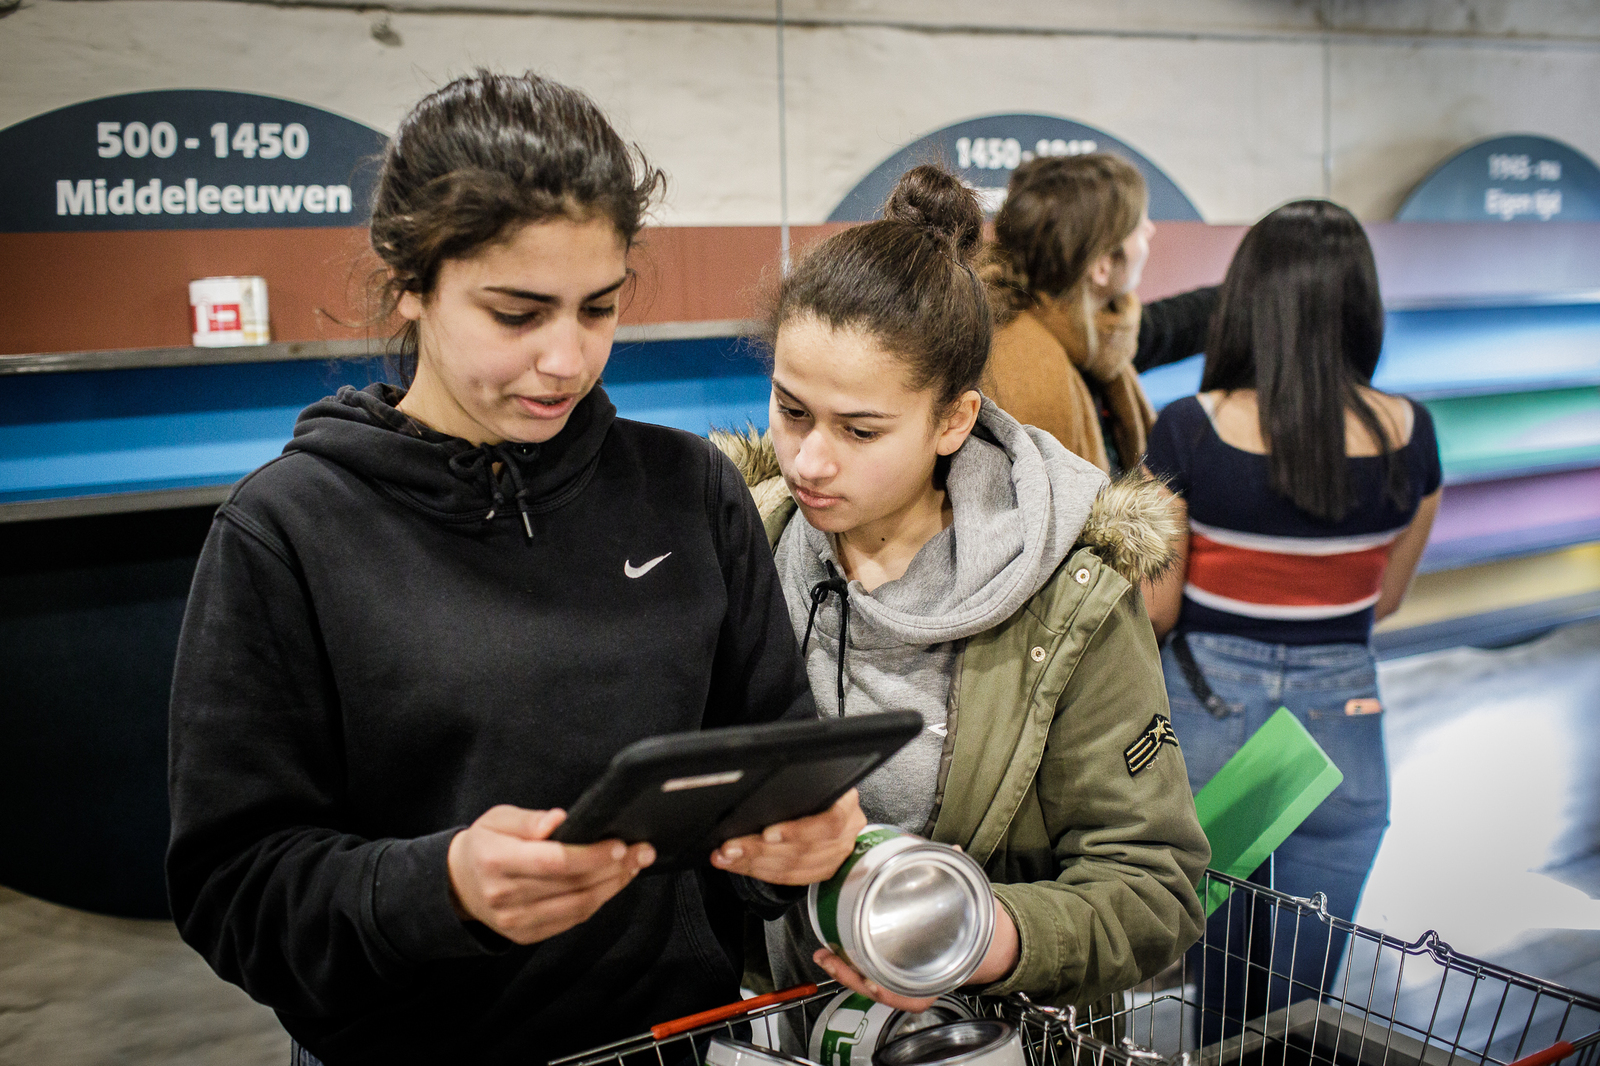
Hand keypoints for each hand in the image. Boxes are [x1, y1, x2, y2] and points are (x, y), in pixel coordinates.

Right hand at [446, 805, 654, 944]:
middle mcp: (504, 896)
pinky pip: (571, 920)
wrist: (458, 884)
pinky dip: (597, 902)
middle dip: (614, 869)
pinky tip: (613, 884)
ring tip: (634, 866)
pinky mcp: (526, 935)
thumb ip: (530, 820)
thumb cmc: (485, 844)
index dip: (590, 856)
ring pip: (577, 907)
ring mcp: (515, 921)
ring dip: (613, 887)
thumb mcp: (498, 819)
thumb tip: (560, 819)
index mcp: (496, 860)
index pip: (553, 861)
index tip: (619, 844)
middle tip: (642, 851)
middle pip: (571, 886)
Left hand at [710, 789, 866, 884]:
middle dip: (759, 850)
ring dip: (754, 863)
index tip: (766, 834)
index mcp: (846, 806)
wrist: (838, 802)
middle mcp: (845, 834)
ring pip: (792, 867)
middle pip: (802, 849)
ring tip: (729, 857)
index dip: (796, 831)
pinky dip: (760, 872)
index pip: (828, 824)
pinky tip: (740, 865)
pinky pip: (789, 877)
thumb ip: (798, 786)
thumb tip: (757, 789)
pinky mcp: (822, 870)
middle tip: (731, 847)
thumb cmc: (823, 788)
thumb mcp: (816, 776)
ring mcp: (835, 855)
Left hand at [811, 893, 1016, 1011]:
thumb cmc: (976, 931)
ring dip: (847, 973)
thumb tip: (954, 850)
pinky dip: (852, 967)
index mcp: (937, 977)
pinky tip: (834, 953)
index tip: (873, 983)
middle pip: (881, 992)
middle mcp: (919, 985)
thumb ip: (960, 879)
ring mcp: (905, 982)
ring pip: (872, 986)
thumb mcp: (971, 907)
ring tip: (825, 955)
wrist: (987, 945)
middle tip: (831, 959)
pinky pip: (870, 975)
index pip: (911, 997)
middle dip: (854, 978)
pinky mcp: (894, 971)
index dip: (888, 992)